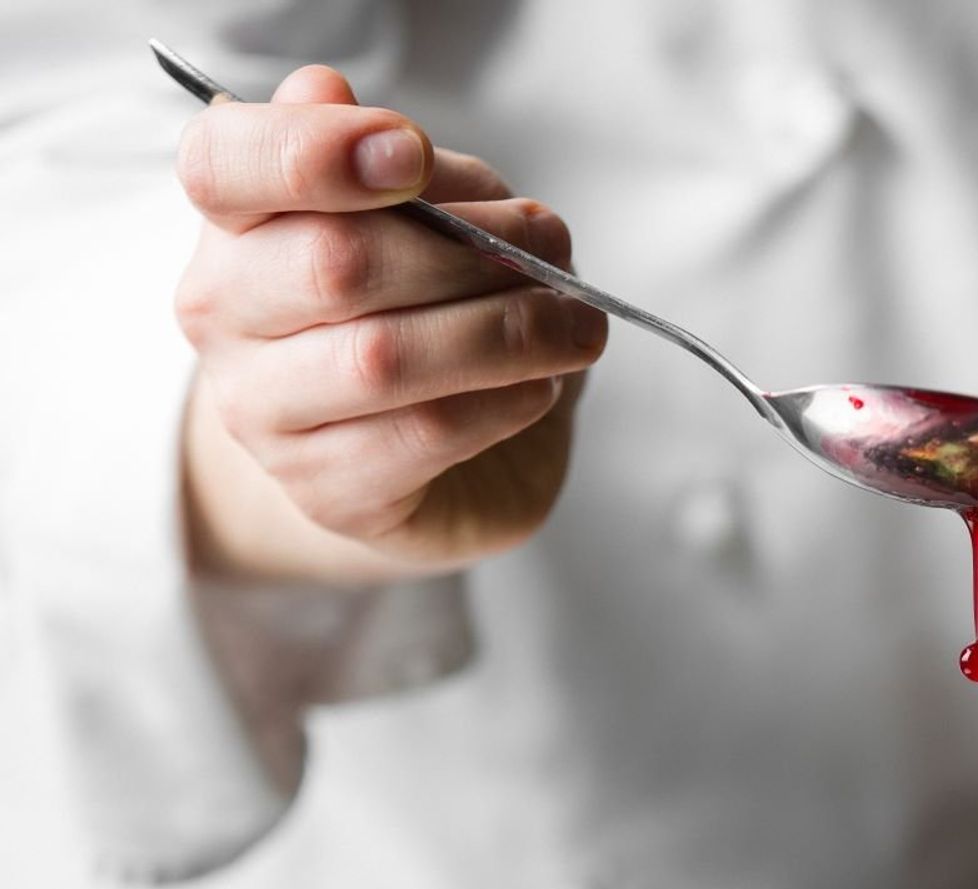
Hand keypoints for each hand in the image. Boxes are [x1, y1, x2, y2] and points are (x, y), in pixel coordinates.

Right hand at [173, 66, 608, 584]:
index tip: (410, 155)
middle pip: (333, 263)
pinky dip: (501, 405)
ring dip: (506, 334)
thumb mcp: (428, 220)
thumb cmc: (423, 312)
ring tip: (575, 328)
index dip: (314, 150)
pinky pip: (423, 437)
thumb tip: (379, 129)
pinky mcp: (325, 492)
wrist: (423, 458)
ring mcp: (261, 411)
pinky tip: (541, 387)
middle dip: (468, 255)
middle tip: (552, 256)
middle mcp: (223, 312)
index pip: (225, 162)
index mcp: (233, 219)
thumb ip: (408, 174)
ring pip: (382, 360)